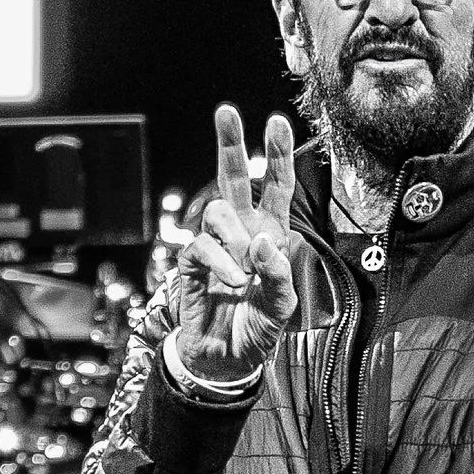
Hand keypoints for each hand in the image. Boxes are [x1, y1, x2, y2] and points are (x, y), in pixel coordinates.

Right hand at [172, 106, 298, 382]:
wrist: (226, 361)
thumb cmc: (257, 329)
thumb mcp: (283, 305)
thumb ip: (278, 272)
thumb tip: (262, 240)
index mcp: (269, 234)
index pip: (275, 187)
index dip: (277, 155)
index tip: (276, 121)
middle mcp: (241, 232)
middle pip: (234, 178)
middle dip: (230, 143)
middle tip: (227, 111)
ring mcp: (214, 246)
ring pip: (218, 211)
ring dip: (236, 238)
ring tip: (244, 272)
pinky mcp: (191, 264)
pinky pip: (200, 246)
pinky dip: (220, 261)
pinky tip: (231, 281)